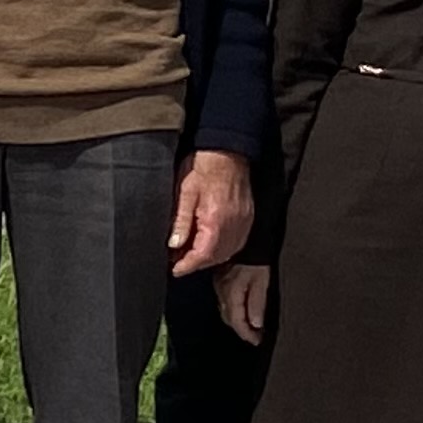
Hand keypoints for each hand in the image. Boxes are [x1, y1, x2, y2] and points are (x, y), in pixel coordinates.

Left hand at [170, 151, 252, 276]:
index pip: (202, 255)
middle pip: (216, 257)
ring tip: (189, 252)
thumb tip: (174, 245)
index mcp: (216, 221)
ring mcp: (243, 222)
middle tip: (177, 260)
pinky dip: (222, 248)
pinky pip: (236, 242)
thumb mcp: (184, 193)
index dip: (187, 265)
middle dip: (196, 262)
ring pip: (227, 252)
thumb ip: (180, 222)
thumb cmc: (204, 168)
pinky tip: (209, 243)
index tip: (175, 270)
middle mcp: (233, 225)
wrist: (227, 152)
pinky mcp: (248, 218)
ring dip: (209, 257)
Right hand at [217, 262, 271, 345]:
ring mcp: (219, 286)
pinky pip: (224, 301)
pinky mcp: (219, 281)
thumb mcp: (261, 281)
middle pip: (229, 318)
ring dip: (237, 321)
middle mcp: (222, 292)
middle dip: (241, 330)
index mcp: (232, 293)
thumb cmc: (255, 259)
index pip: (237, 321)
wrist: (246, 239)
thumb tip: (256, 324)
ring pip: (225, 311)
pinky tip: (240, 310)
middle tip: (254, 337)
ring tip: (249, 327)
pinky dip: (232, 310)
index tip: (256, 342)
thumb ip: (257, 303)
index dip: (247, 334)